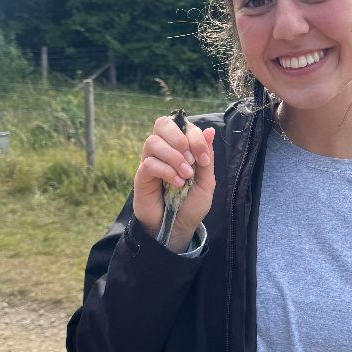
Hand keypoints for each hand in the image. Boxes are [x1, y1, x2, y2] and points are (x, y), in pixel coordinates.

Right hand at [133, 116, 215, 240]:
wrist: (178, 228)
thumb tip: (210, 130)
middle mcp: (163, 150)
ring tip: (186, 175)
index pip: (183, 126)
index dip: (196, 138)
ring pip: (152, 142)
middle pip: (161, 123)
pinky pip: (149, 163)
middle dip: (180, 138)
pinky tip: (177, 183)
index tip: (204, 160)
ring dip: (174, 157)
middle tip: (191, 159)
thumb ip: (207, 156)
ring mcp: (150, 162)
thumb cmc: (191, 204)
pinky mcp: (142, 177)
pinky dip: (166, 171)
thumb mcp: (206, 181)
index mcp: (179, 148)